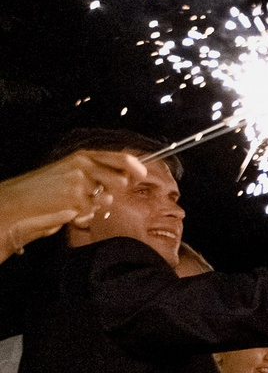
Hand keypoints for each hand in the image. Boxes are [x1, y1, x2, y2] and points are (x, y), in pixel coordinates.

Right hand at [0, 150, 141, 260]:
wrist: (19, 200)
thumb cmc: (46, 188)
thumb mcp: (72, 173)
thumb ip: (96, 173)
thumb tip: (125, 178)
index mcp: (83, 157)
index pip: (120, 158)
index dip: (135, 167)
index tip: (142, 175)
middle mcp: (83, 166)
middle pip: (120, 180)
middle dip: (115, 192)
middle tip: (98, 196)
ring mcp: (80, 182)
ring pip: (107, 198)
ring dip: (96, 205)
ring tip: (76, 203)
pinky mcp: (76, 199)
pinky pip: (92, 212)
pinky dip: (82, 216)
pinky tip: (67, 210)